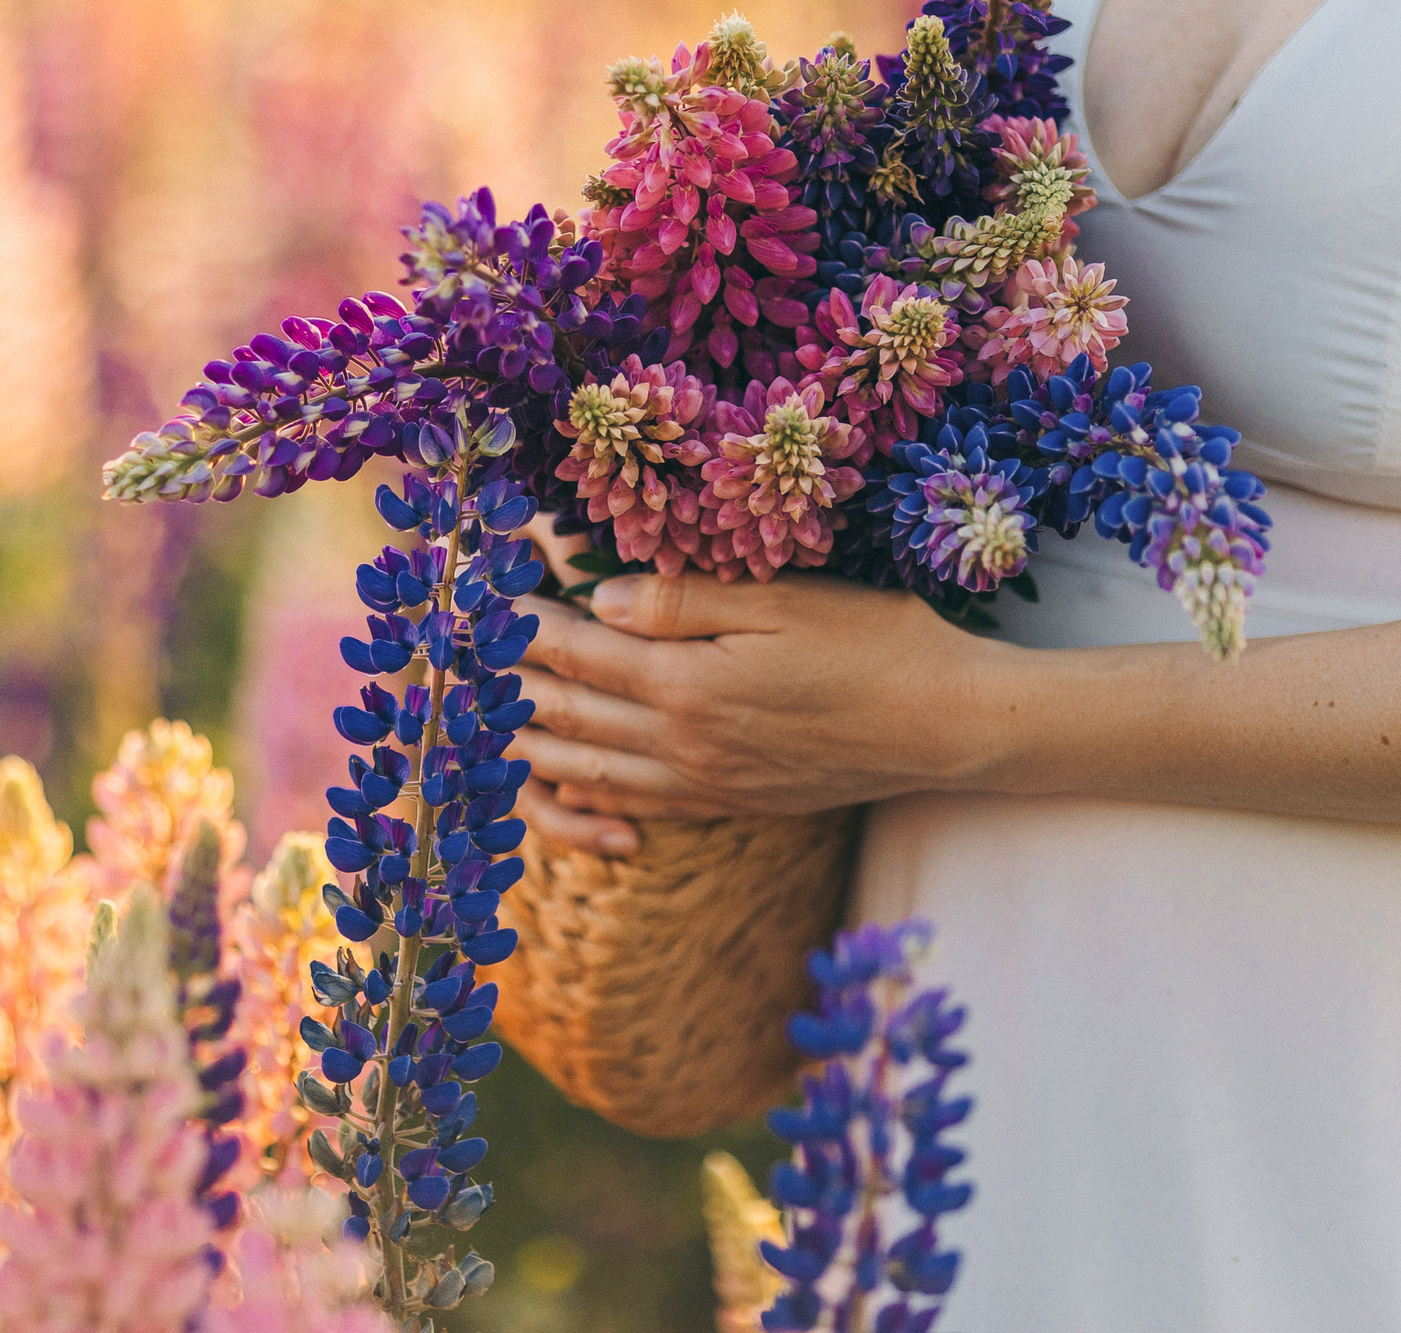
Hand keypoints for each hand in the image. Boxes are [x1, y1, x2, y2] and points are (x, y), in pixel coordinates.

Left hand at [512, 570, 1014, 854]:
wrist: (951, 729)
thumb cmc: (879, 646)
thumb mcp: (784, 599)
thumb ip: (685, 601)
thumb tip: (599, 597)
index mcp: (686, 685)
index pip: (572, 648)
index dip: (514, 619)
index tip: (468, 595)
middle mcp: (680, 744)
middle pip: (561, 712)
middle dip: (499, 680)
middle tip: (449, 653)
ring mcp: (703, 783)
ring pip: (583, 768)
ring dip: (523, 742)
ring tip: (475, 720)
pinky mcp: (728, 802)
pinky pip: (632, 806)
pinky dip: (582, 800)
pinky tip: (560, 786)